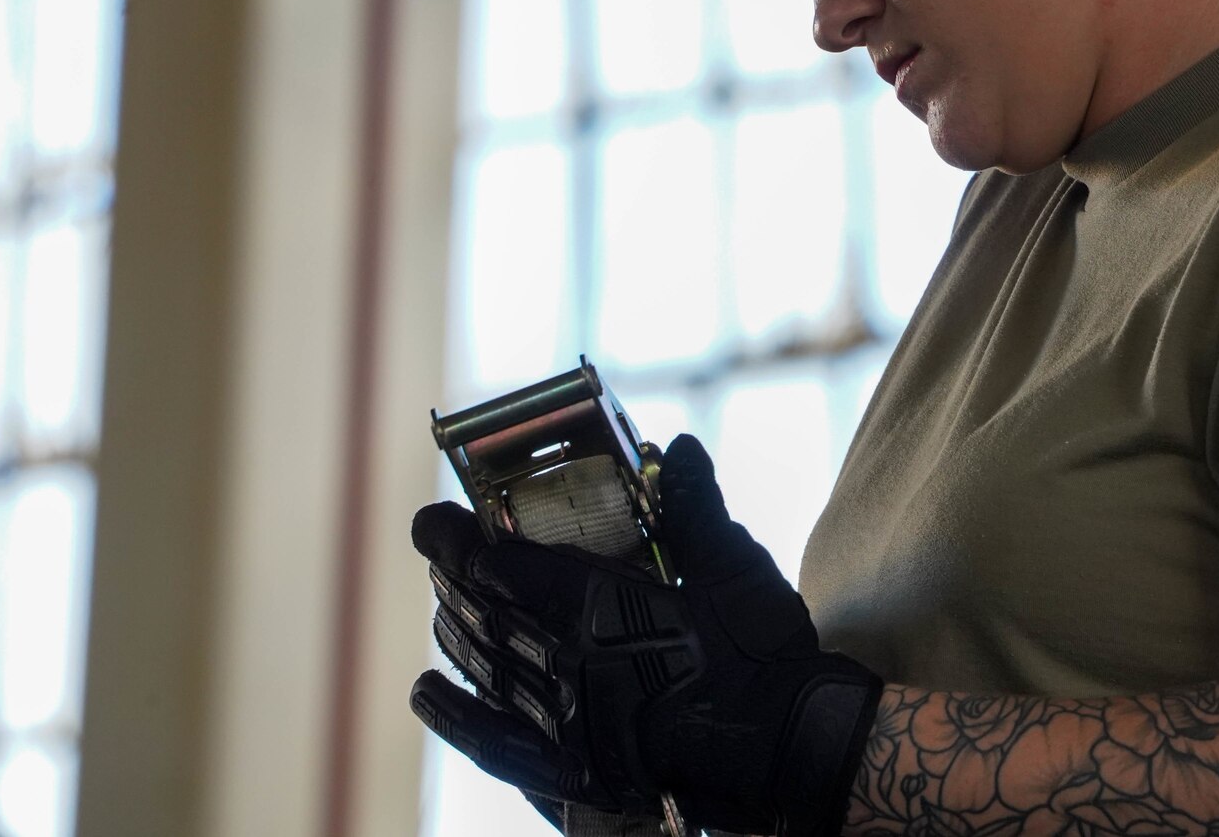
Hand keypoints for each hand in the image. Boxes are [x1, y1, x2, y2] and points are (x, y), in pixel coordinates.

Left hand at [410, 434, 884, 836]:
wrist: (791, 750)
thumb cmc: (765, 654)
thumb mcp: (737, 567)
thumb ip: (694, 507)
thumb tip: (677, 446)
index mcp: (600, 611)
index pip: (506, 568)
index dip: (459, 541)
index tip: (431, 518)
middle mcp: (569, 668)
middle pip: (486, 615)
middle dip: (451, 576)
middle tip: (433, 546)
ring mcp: (568, 724)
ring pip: (486, 670)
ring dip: (455, 629)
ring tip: (440, 602)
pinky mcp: (578, 771)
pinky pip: (497, 744)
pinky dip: (457, 716)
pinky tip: (427, 693)